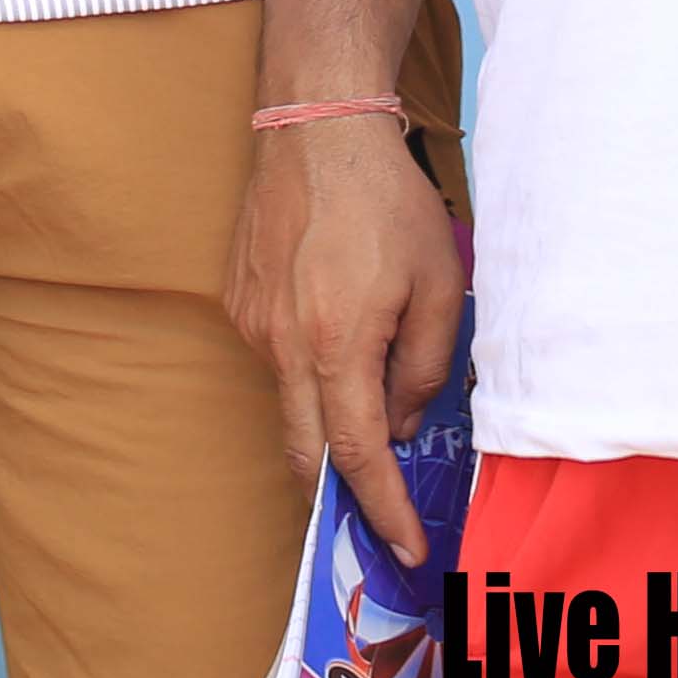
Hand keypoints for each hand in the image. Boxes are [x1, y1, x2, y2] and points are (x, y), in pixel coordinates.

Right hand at [223, 112, 461, 563]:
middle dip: (343, 494)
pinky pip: (277, 360)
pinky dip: (310, 369)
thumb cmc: (386, 202)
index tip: (405, 549)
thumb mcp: (440, 285)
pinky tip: (339, 326)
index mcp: (337, 343)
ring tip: (376, 385)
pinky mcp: (238, 301)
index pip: (358, 455)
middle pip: (306, 450)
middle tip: (381, 518)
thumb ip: (424, 368)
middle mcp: (282, 343)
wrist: (316, 128)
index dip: (383, 509)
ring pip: (292, 403)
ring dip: (330, 418)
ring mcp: (252, 323)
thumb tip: (398, 422)